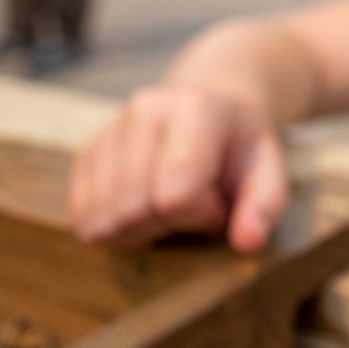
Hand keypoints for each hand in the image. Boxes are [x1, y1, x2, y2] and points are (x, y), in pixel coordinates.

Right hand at [68, 84, 287, 252]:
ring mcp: (109, 130)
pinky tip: (143, 206)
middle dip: (168, 226)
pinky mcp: (86, 153)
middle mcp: (144, 112)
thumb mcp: (268, 169)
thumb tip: (248, 244)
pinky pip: (81, 217)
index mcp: (195, 109)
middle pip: (132, 211)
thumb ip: (264, 206)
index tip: (219, 203)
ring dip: (139, 231)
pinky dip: (112, 226)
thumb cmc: (240, 144)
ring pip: (101, 219)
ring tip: (170, 205)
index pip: (176, 195)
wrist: (211, 103)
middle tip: (195, 208)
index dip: (201, 216)